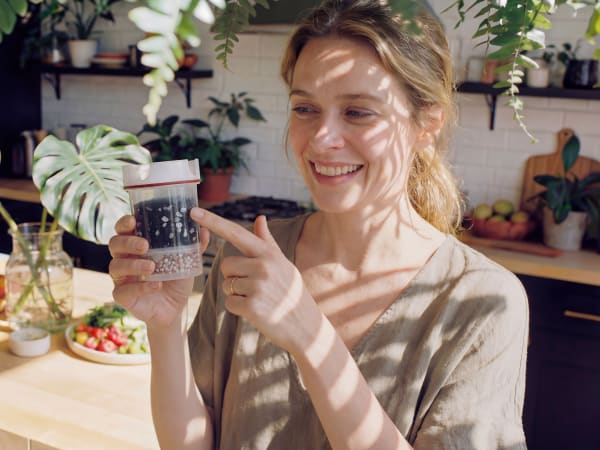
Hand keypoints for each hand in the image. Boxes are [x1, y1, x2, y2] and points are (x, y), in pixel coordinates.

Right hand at [108, 215, 209, 328]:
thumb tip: (205, 229)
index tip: (133, 220)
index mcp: (136, 246)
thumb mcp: (186, 260)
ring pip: (116, 266)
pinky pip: (123, 291)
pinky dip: (139, 287)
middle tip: (145, 246)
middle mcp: (125, 259)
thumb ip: (194, 245)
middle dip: (128, 242)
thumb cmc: (175, 278)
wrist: (175, 307)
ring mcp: (122, 278)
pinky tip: (155, 285)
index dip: (124, 223)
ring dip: (133, 265)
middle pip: (115, 244)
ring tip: (152, 267)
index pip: (123, 229)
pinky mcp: (123, 296)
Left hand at [190, 208, 321, 353]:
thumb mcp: (283, 264)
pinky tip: (256, 311)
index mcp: (269, 253)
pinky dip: (237, 308)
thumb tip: (259, 218)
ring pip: (226, 284)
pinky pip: (229, 302)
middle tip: (254, 287)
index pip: (236, 233)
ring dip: (236, 294)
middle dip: (233, 277)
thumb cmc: (291, 293)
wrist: (306, 325)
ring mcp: (258, 286)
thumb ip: (267, 242)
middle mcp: (264, 266)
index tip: (193, 211)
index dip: (213, 222)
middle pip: (225, 265)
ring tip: (258, 299)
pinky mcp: (252, 306)